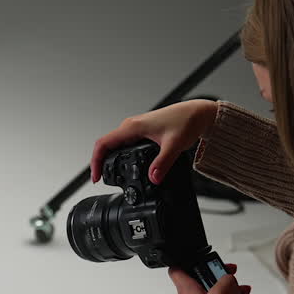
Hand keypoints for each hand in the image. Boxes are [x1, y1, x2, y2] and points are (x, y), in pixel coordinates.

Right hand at [91, 99, 218, 184]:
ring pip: (115, 144)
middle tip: (101, 180)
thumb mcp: (174, 145)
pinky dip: (120, 156)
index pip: (104, 143)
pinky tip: (124, 165)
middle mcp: (131, 126)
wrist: (197, 113)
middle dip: (100, 162)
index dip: (96, 161)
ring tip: (109, 175)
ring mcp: (136, 129)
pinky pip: (124, 144)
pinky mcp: (143, 132)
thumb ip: (162, 163)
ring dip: (109, 159)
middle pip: (106, 145)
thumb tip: (152, 179)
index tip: (96, 177)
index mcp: (133, 127)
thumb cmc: (186, 121)